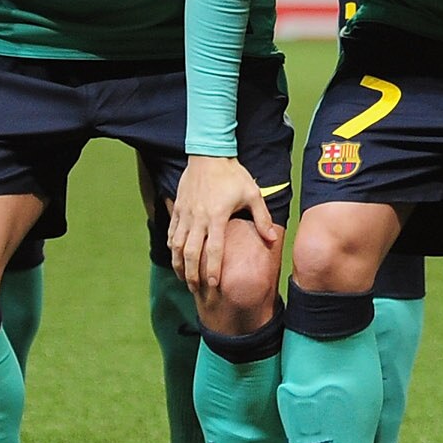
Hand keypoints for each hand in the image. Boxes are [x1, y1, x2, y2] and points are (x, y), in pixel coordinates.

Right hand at [167, 155, 274, 296]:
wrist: (209, 153)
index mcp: (217, 217)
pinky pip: (171, 231)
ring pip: (176, 245)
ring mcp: (185, 213)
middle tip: (194, 289)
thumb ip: (262, 219)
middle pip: (191, 253)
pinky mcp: (178, 207)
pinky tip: (174, 256)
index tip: (214, 285)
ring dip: (178, 264)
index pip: (214, 250)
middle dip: (191, 274)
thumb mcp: (252, 194)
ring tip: (182, 278)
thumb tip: (272, 240)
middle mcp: (198, 218)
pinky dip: (171, 246)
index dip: (213, 270)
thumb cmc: (233, 174)